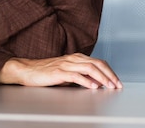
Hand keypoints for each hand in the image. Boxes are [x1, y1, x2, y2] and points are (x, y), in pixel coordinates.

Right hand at [0, 53, 122, 88]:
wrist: (27, 70)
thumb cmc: (45, 72)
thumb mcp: (66, 73)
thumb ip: (81, 75)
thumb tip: (96, 82)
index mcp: (75, 58)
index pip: (98, 62)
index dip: (110, 71)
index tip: (117, 81)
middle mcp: (72, 59)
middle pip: (97, 63)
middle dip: (110, 75)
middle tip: (118, 85)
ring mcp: (65, 64)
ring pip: (89, 68)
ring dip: (102, 78)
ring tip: (109, 86)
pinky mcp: (58, 72)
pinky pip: (75, 75)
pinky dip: (86, 81)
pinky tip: (92, 87)